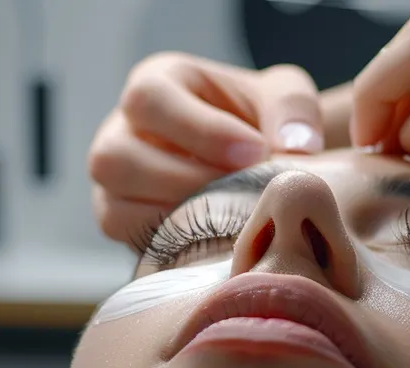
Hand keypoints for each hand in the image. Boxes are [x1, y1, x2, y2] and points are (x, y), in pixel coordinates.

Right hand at [90, 53, 324, 244]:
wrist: (256, 159)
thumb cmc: (262, 120)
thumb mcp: (285, 96)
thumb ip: (292, 109)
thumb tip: (295, 146)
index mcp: (156, 83)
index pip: (149, 99)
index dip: (201, 130)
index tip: (255, 153)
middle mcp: (120, 129)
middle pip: (115, 157)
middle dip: (185, 181)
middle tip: (241, 192)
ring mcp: (113, 180)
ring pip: (113, 205)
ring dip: (175, 218)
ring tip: (229, 218)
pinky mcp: (119, 219)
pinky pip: (125, 238)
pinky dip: (169, 242)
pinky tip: (213, 238)